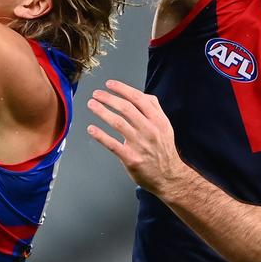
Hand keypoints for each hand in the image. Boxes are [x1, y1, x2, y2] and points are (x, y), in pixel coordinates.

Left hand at [87, 80, 186, 198]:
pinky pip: (112, 144)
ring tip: (92, 105)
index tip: (109, 84)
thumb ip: (154, 109)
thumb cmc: (163, 149)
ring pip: (117, 123)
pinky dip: (100, 135)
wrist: (169, 176)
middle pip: (126, 108)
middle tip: (96, 94)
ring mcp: (140, 145)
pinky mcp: (131, 158)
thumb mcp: (165, 126)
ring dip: (102, 111)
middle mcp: (149, 130)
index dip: (122, 89)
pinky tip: (91, 129)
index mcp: (157, 120)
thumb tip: (141, 94)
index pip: (138, 98)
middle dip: (108, 98)